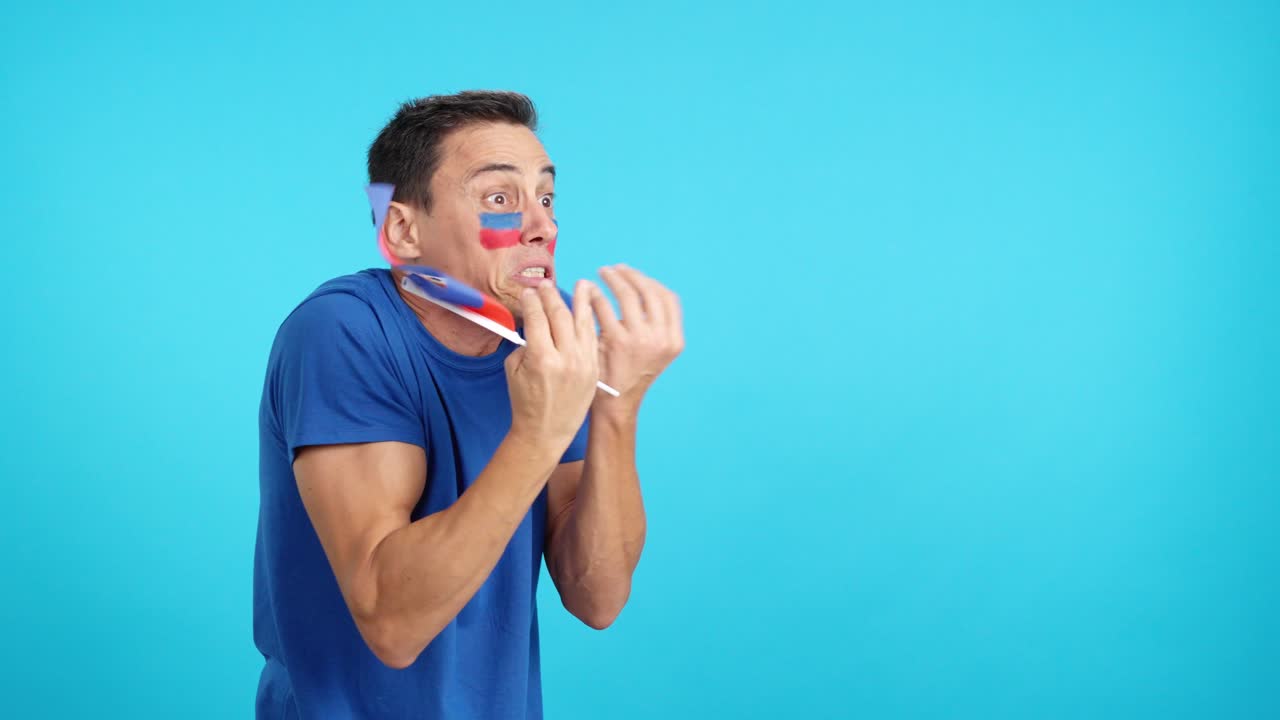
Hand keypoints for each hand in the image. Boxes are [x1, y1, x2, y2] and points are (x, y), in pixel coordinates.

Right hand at [505, 280, 600, 448]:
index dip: (532, 302)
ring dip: (581, 300)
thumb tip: (535, 321)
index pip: (537, 319)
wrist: (547, 432)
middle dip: (551, 297)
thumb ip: (526, 343)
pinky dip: (591, 321)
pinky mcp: (594, 368)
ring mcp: (584, 363)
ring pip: (582, 323)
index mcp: (541, 359)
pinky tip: (590, 308)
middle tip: (545, 284)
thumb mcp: (515, 370)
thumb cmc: (526, 402)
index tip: (529, 291)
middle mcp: (566, 358)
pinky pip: (592, 338)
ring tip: (581, 283)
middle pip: (560, 316)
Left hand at [592, 265, 684, 412]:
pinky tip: (588, 292)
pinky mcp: (615, 341)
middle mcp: (661, 338)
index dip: (650, 282)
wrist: (616, 403)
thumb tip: (643, 286)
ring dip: (613, 278)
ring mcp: (640, 339)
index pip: (668, 298)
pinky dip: (595, 295)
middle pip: (649, 291)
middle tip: (614, 268)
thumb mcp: (656, 351)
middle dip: (630, 275)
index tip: (634, 275)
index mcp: (674, 339)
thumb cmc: (631, 372)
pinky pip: (604, 307)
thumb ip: (655, 324)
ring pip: (627, 294)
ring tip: (600, 273)